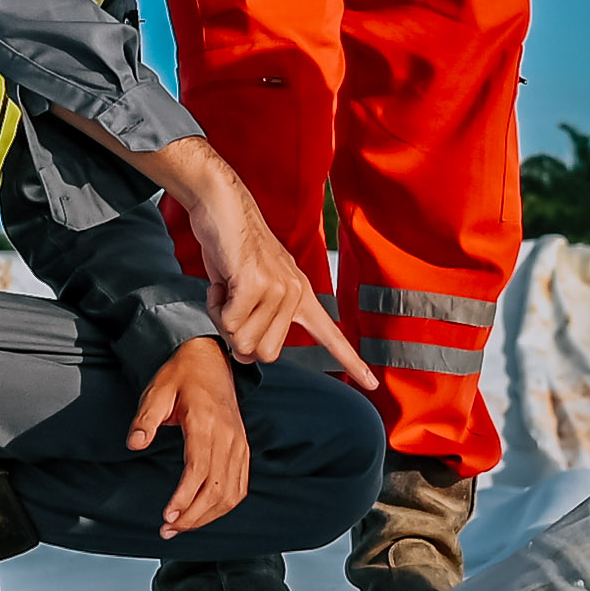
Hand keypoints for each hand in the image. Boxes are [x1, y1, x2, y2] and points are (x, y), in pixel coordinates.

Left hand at [127, 335, 253, 537]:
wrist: (212, 360)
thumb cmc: (181, 376)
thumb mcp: (157, 391)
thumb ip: (146, 419)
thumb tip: (135, 444)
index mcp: (207, 423)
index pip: (199, 471)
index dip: (184, 499)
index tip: (167, 517)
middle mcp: (228, 437)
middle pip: (216, 489)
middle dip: (193, 516)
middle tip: (168, 530)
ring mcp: (239, 444)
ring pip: (231, 493)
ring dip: (208, 516)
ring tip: (182, 527)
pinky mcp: (242, 448)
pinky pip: (239, 486)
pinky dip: (224, 506)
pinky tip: (204, 514)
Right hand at [145, 139, 379, 388]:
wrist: (223, 205)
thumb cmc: (233, 248)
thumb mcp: (252, 288)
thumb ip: (256, 322)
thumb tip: (246, 355)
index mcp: (301, 295)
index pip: (331, 336)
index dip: (350, 362)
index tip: (372, 385)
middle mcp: (296, 293)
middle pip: (265, 354)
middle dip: (240, 336)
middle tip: (233, 303)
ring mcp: (279, 289)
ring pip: (244, 341)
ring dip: (225, 319)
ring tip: (228, 288)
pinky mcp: (257, 284)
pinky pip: (230, 322)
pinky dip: (216, 307)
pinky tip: (222, 282)